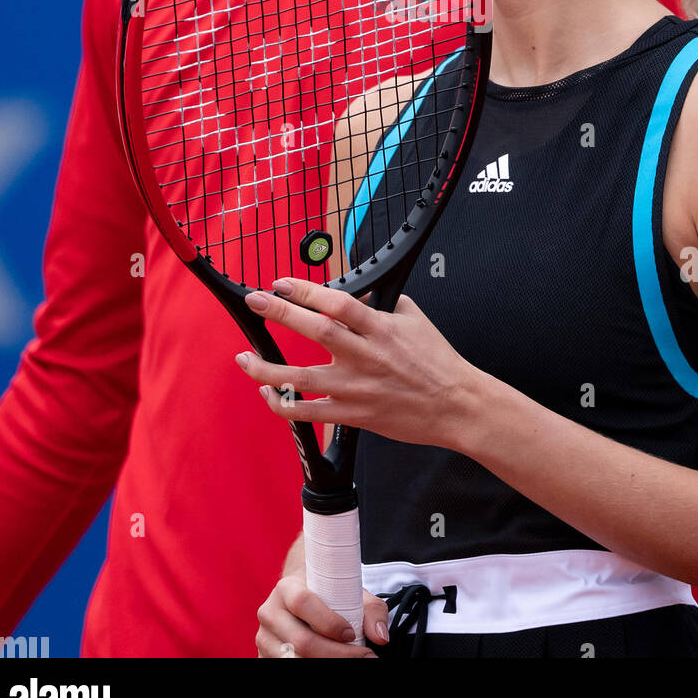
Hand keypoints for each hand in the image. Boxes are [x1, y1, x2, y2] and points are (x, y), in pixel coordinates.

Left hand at [235, 276, 480, 449]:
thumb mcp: (412, 317)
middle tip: (254, 301)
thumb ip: (378, 303)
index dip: (306, 290)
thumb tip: (351, 294)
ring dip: (267, 367)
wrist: (454, 405)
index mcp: (380, 328)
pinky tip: (268, 393)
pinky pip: (308, 412)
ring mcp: (355, 388)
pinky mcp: (352, 414)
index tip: (281, 282)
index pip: (337, 302)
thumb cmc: (436, 360)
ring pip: (301, 378)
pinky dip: (283, 403)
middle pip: (315, 331)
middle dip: (280, 313)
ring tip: (243, 357)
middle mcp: (365, 356)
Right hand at [256, 576, 389, 658]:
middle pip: (301, 641)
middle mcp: (270, 612)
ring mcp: (264, 637)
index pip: (302, 603)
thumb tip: (380, 636)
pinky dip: (311, 666)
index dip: (329, 622)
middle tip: (364, 656)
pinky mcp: (264, 656)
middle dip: (338, 654)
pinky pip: (286, 667)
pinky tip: (332, 663)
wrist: (299, 593)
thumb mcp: (348, 590)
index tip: (352, 634)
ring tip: (352, 661)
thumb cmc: (327, 592)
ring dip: (327, 663)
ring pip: (294, 660)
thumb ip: (371, 610)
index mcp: (286, 588)